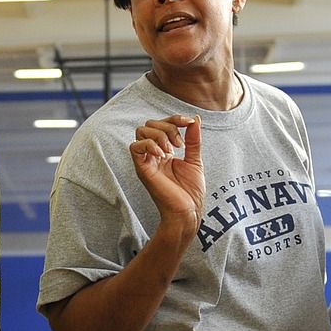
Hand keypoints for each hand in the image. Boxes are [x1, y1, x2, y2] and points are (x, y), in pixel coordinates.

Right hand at [129, 115, 203, 230]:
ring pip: (141, 131)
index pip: (161, 124)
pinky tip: (164, 156)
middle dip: (168, 126)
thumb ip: (193, 140)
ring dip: (160, 135)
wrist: (188, 212)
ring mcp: (146, 161)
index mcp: (163, 151)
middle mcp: (152, 154)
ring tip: (172, 150)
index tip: (189, 122)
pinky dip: (150, 145)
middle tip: (180, 144)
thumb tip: (195, 119)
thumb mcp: (195, 160)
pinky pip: (135, 147)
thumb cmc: (191, 192)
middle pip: (149, 124)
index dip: (175, 119)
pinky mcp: (142, 169)